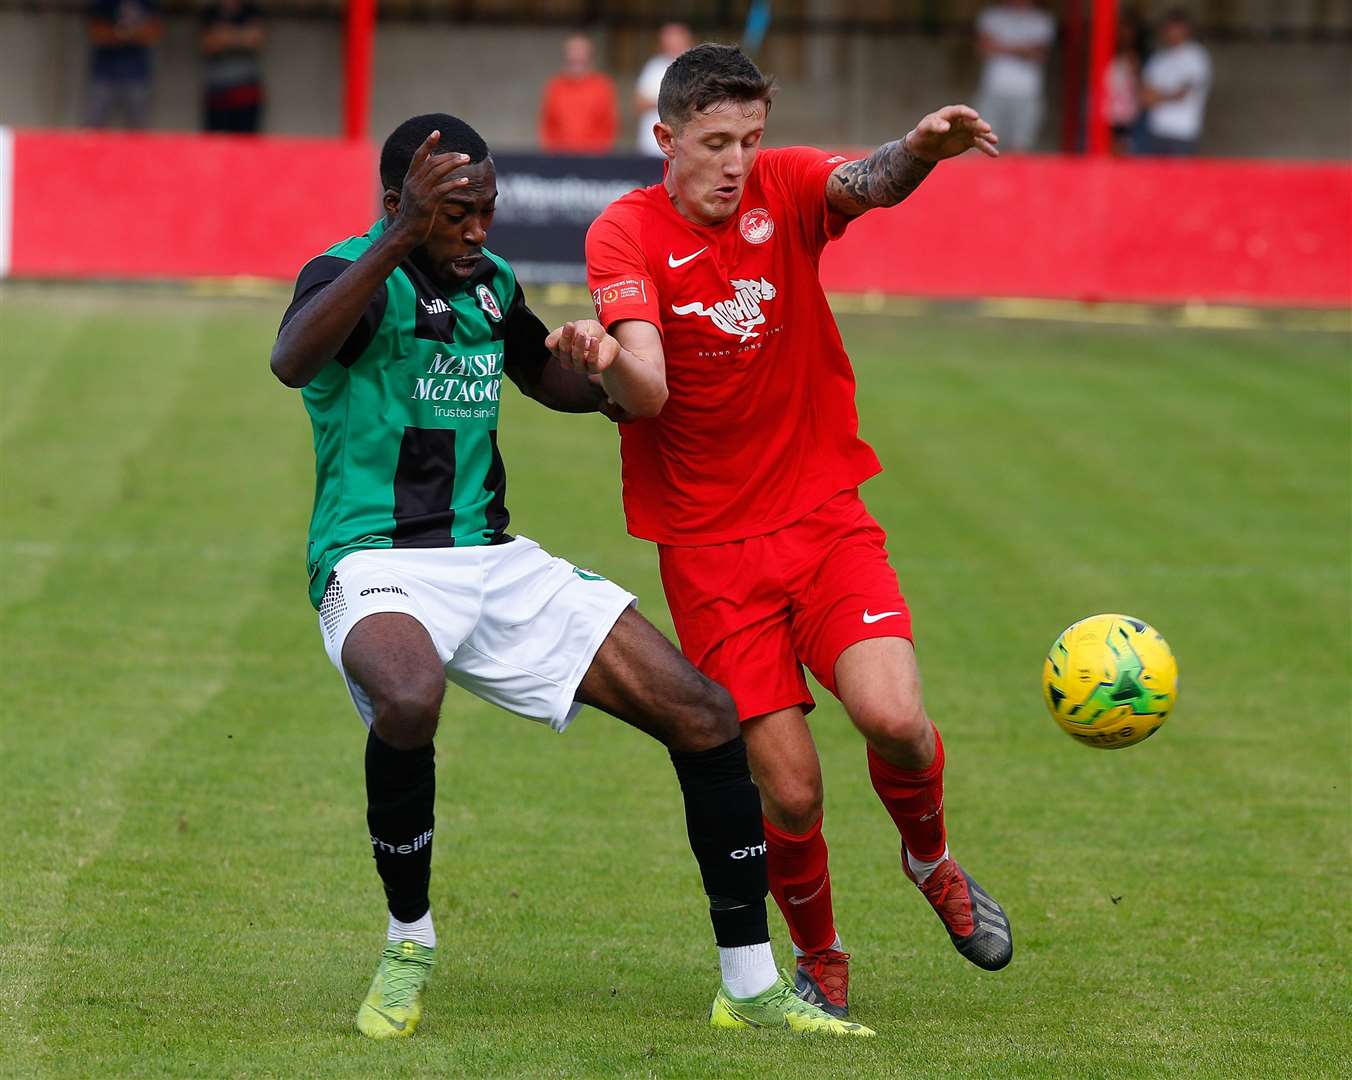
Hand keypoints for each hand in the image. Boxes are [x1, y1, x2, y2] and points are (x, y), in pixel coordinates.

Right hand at [390, 131, 471, 246]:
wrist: (405, 233)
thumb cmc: (412, 216)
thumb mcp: (414, 195)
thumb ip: (421, 180)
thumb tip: (430, 164)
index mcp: (409, 179)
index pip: (418, 156)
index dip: (427, 144)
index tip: (437, 132)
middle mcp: (413, 183)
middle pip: (432, 162)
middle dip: (449, 156)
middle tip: (465, 155)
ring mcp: (419, 193)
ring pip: (437, 172)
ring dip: (453, 164)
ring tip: (466, 160)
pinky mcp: (427, 204)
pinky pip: (443, 189)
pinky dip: (454, 183)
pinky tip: (465, 181)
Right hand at [545, 320, 619, 375]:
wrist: (607, 341)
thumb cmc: (590, 333)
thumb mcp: (582, 325)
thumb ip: (574, 329)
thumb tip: (565, 337)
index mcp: (560, 349)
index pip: (553, 345)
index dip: (559, 336)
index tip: (568, 324)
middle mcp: (567, 360)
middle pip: (563, 351)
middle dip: (566, 338)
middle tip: (570, 326)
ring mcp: (580, 367)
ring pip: (576, 358)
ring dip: (578, 345)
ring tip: (582, 334)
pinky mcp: (593, 369)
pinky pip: (591, 362)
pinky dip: (592, 351)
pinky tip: (594, 341)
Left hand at [904, 105, 998, 162]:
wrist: (924, 147)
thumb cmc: (923, 134)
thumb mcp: (924, 129)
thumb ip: (934, 126)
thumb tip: (946, 127)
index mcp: (950, 113)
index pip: (960, 111)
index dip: (968, 113)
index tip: (975, 116)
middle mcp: (961, 120)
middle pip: (972, 122)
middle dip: (980, 125)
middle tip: (987, 129)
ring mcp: (966, 130)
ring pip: (979, 132)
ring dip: (987, 136)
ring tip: (994, 140)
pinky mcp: (968, 141)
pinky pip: (980, 144)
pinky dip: (987, 148)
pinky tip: (994, 154)